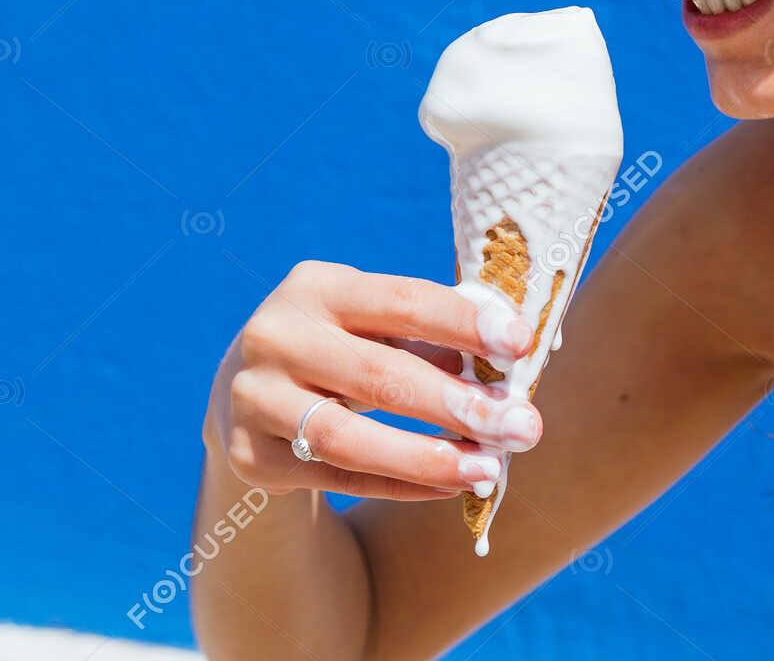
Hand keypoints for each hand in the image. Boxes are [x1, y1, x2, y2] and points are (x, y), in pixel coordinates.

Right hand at [206, 259, 546, 498]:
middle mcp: (276, 336)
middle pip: (380, 376)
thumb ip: (434, 337)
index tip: (522, 346)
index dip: (465, 324)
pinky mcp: (249, 455)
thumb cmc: (344, 347)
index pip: (402, 302)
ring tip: (489, 468)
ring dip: (429, 458)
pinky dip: (401, 485)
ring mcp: (254, 398)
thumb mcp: (375, 325)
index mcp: (318, 286)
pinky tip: (451, 485)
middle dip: (460, 405)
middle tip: (524, 427)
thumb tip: (509, 369)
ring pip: (349, 438)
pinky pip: (338, 476)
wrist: (249, 393)